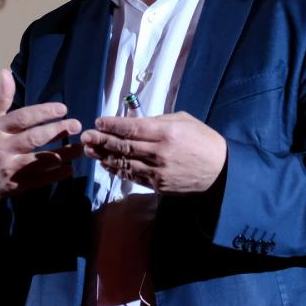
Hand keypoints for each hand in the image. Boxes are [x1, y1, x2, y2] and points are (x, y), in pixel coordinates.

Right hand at [0, 69, 82, 203]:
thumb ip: (0, 97)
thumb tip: (6, 72)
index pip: (23, 118)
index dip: (44, 112)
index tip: (63, 108)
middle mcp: (3, 148)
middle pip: (34, 138)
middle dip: (57, 131)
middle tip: (76, 125)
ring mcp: (10, 168)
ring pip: (40, 160)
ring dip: (63, 154)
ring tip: (79, 147)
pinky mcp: (16, 185)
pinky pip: (40, 180)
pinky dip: (56, 175)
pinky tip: (70, 168)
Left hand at [81, 112, 226, 193]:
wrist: (220, 171)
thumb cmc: (203, 141)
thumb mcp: (184, 120)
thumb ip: (158, 120)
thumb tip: (134, 122)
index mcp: (166, 132)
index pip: (131, 128)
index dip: (111, 125)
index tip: (98, 121)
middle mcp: (159, 152)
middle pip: (123, 145)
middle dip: (101, 140)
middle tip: (85, 136)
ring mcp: (158, 171)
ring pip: (123, 163)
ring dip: (104, 156)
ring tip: (90, 150)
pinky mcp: (158, 185)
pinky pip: (132, 176)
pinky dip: (117, 170)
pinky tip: (107, 164)